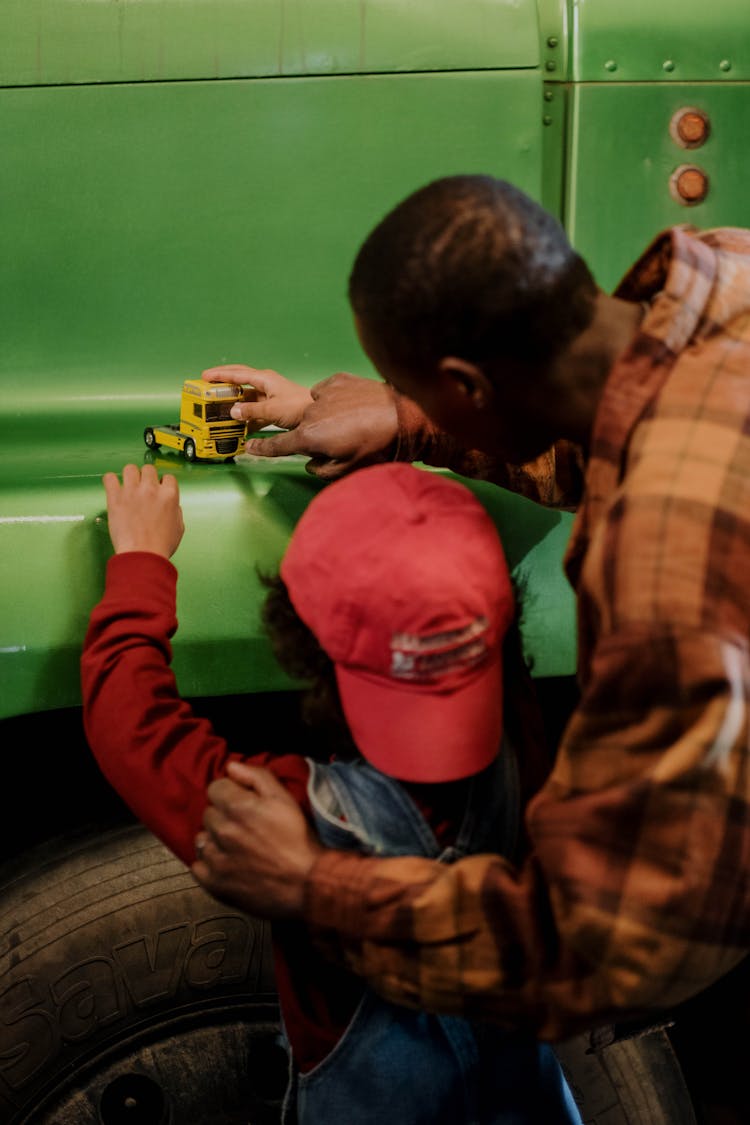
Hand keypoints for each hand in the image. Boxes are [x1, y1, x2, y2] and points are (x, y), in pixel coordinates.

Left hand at [103, 463, 183, 557]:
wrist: (142, 554)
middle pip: (149, 469)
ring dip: (130, 476)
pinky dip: (110, 481)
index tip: (158, 491)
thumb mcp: (179, 528)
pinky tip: (113, 487)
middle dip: (146, 478)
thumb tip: (172, 506)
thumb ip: (176, 512)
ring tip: (128, 487)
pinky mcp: (115, 497)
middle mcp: (151, 489)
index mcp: (169, 495)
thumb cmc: (160, 546)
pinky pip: (109, 478)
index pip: (168, 477)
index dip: (163, 484)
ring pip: (130, 468)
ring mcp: (132, 491)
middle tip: (142, 489)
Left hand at [191, 760, 323, 918]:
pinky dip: (209, 864)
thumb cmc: (298, 839)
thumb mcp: (285, 799)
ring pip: (202, 839)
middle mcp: (222, 831)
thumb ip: (257, 776)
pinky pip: (197, 866)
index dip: (230, 793)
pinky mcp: (214, 884)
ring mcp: (216, 859)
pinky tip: (228, 864)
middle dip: (224, 816)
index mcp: (238, 807)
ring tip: (237, 847)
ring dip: (215, 840)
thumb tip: (231, 767)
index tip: (244, 803)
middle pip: (209, 813)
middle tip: (245, 827)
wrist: (307, 884)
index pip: (215, 788)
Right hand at [201, 364, 313, 431]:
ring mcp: (269, 396)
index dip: (220, 375)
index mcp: (264, 379)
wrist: (317, 416)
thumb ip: (250, 411)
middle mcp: (266, 384)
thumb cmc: (299, 407)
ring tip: (219, 409)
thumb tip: (233, 411)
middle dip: (224, 384)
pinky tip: (239, 426)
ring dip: (234, 404)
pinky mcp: (273, 408)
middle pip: (239, 382)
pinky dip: (245, 417)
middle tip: (208, 387)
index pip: (237, 373)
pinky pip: (254, 410)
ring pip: (246, 398)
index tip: (205, 376)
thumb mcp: (271, 410)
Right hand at [244, 372, 398, 480]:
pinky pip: (330, 391)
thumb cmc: (374, 446)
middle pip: (304, 427)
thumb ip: (320, 469)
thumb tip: (310, 463)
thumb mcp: (345, 469)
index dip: (263, 449)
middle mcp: (309, 413)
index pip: (278, 446)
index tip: (249, 447)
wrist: (400, 414)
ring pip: (317, 408)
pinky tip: (355, 405)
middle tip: (344, 439)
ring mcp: (322, 394)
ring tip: (354, 421)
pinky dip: (337, 398)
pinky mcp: (337, 380)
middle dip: (317, 434)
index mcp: (308, 438)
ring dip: (328, 415)